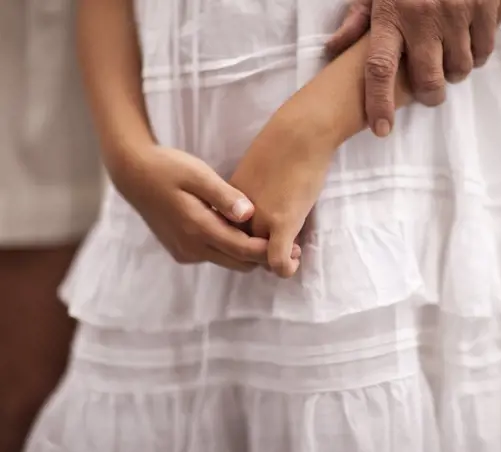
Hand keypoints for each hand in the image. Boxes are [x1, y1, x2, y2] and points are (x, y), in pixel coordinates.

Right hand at [107, 145, 296, 270]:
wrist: (133, 174)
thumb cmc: (168, 168)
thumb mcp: (198, 174)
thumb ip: (224, 195)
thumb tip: (249, 213)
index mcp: (198, 229)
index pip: (244, 251)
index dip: (270, 250)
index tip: (293, 245)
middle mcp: (191, 248)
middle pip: (239, 263)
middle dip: (264, 256)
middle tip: (290, 244)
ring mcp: (185, 252)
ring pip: (228, 261)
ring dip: (248, 253)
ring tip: (272, 236)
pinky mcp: (181, 251)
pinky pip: (214, 255)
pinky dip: (231, 248)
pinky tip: (242, 231)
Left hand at [229, 122, 334, 277]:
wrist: (299, 132)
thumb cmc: (281, 142)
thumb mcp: (252, 169)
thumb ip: (248, 191)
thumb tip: (256, 204)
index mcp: (227, 198)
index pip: (228, 231)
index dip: (245, 239)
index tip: (264, 237)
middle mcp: (238, 213)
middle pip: (240, 247)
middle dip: (258, 254)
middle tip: (281, 248)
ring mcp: (260, 219)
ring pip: (258, 257)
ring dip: (272, 260)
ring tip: (292, 252)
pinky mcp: (282, 222)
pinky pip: (277, 259)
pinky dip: (285, 268)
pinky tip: (293, 263)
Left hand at [327, 0, 498, 135]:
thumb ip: (357, 20)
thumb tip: (333, 49)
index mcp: (390, 15)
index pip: (380, 69)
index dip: (379, 103)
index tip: (381, 129)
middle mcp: (422, 17)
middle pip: (427, 80)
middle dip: (430, 95)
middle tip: (430, 91)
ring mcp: (456, 12)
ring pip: (459, 69)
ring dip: (454, 72)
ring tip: (448, 56)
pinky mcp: (484, 7)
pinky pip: (483, 51)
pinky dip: (477, 55)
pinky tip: (466, 41)